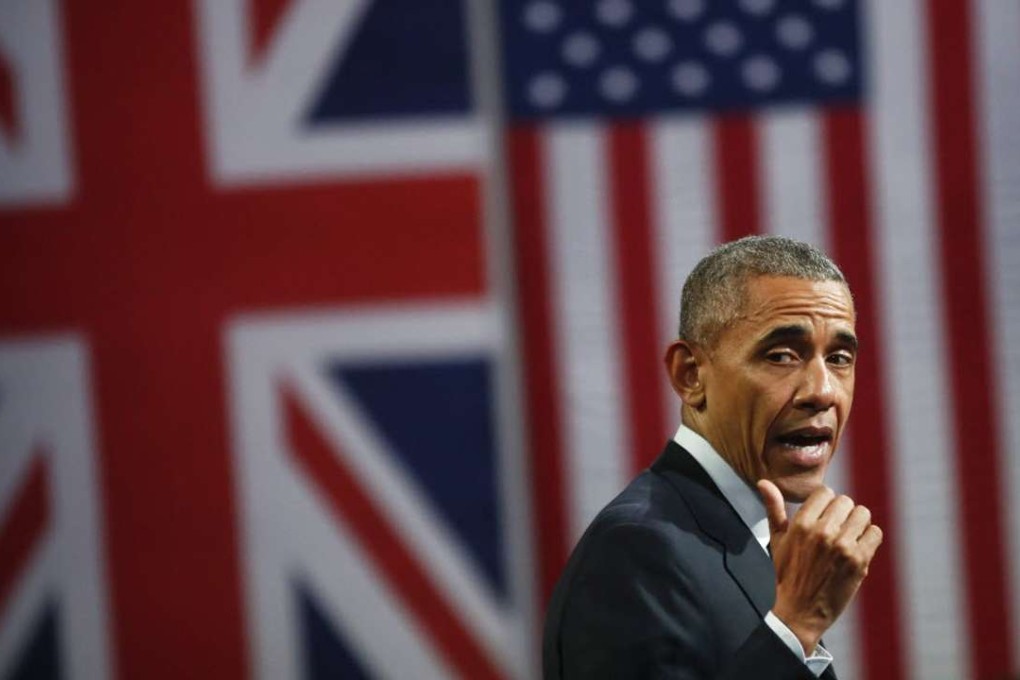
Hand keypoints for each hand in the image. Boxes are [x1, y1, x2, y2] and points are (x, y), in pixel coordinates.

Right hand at [757, 480, 882, 653]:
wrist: (799, 611)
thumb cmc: (786, 573)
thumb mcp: (776, 539)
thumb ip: (774, 508)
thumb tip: (763, 481)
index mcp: (801, 523)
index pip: (826, 492)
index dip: (825, 504)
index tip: (823, 517)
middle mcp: (822, 531)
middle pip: (846, 501)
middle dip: (842, 513)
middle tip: (836, 530)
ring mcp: (843, 546)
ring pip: (863, 514)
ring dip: (857, 524)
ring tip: (848, 538)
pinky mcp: (859, 561)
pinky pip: (875, 533)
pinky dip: (869, 539)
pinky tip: (857, 549)